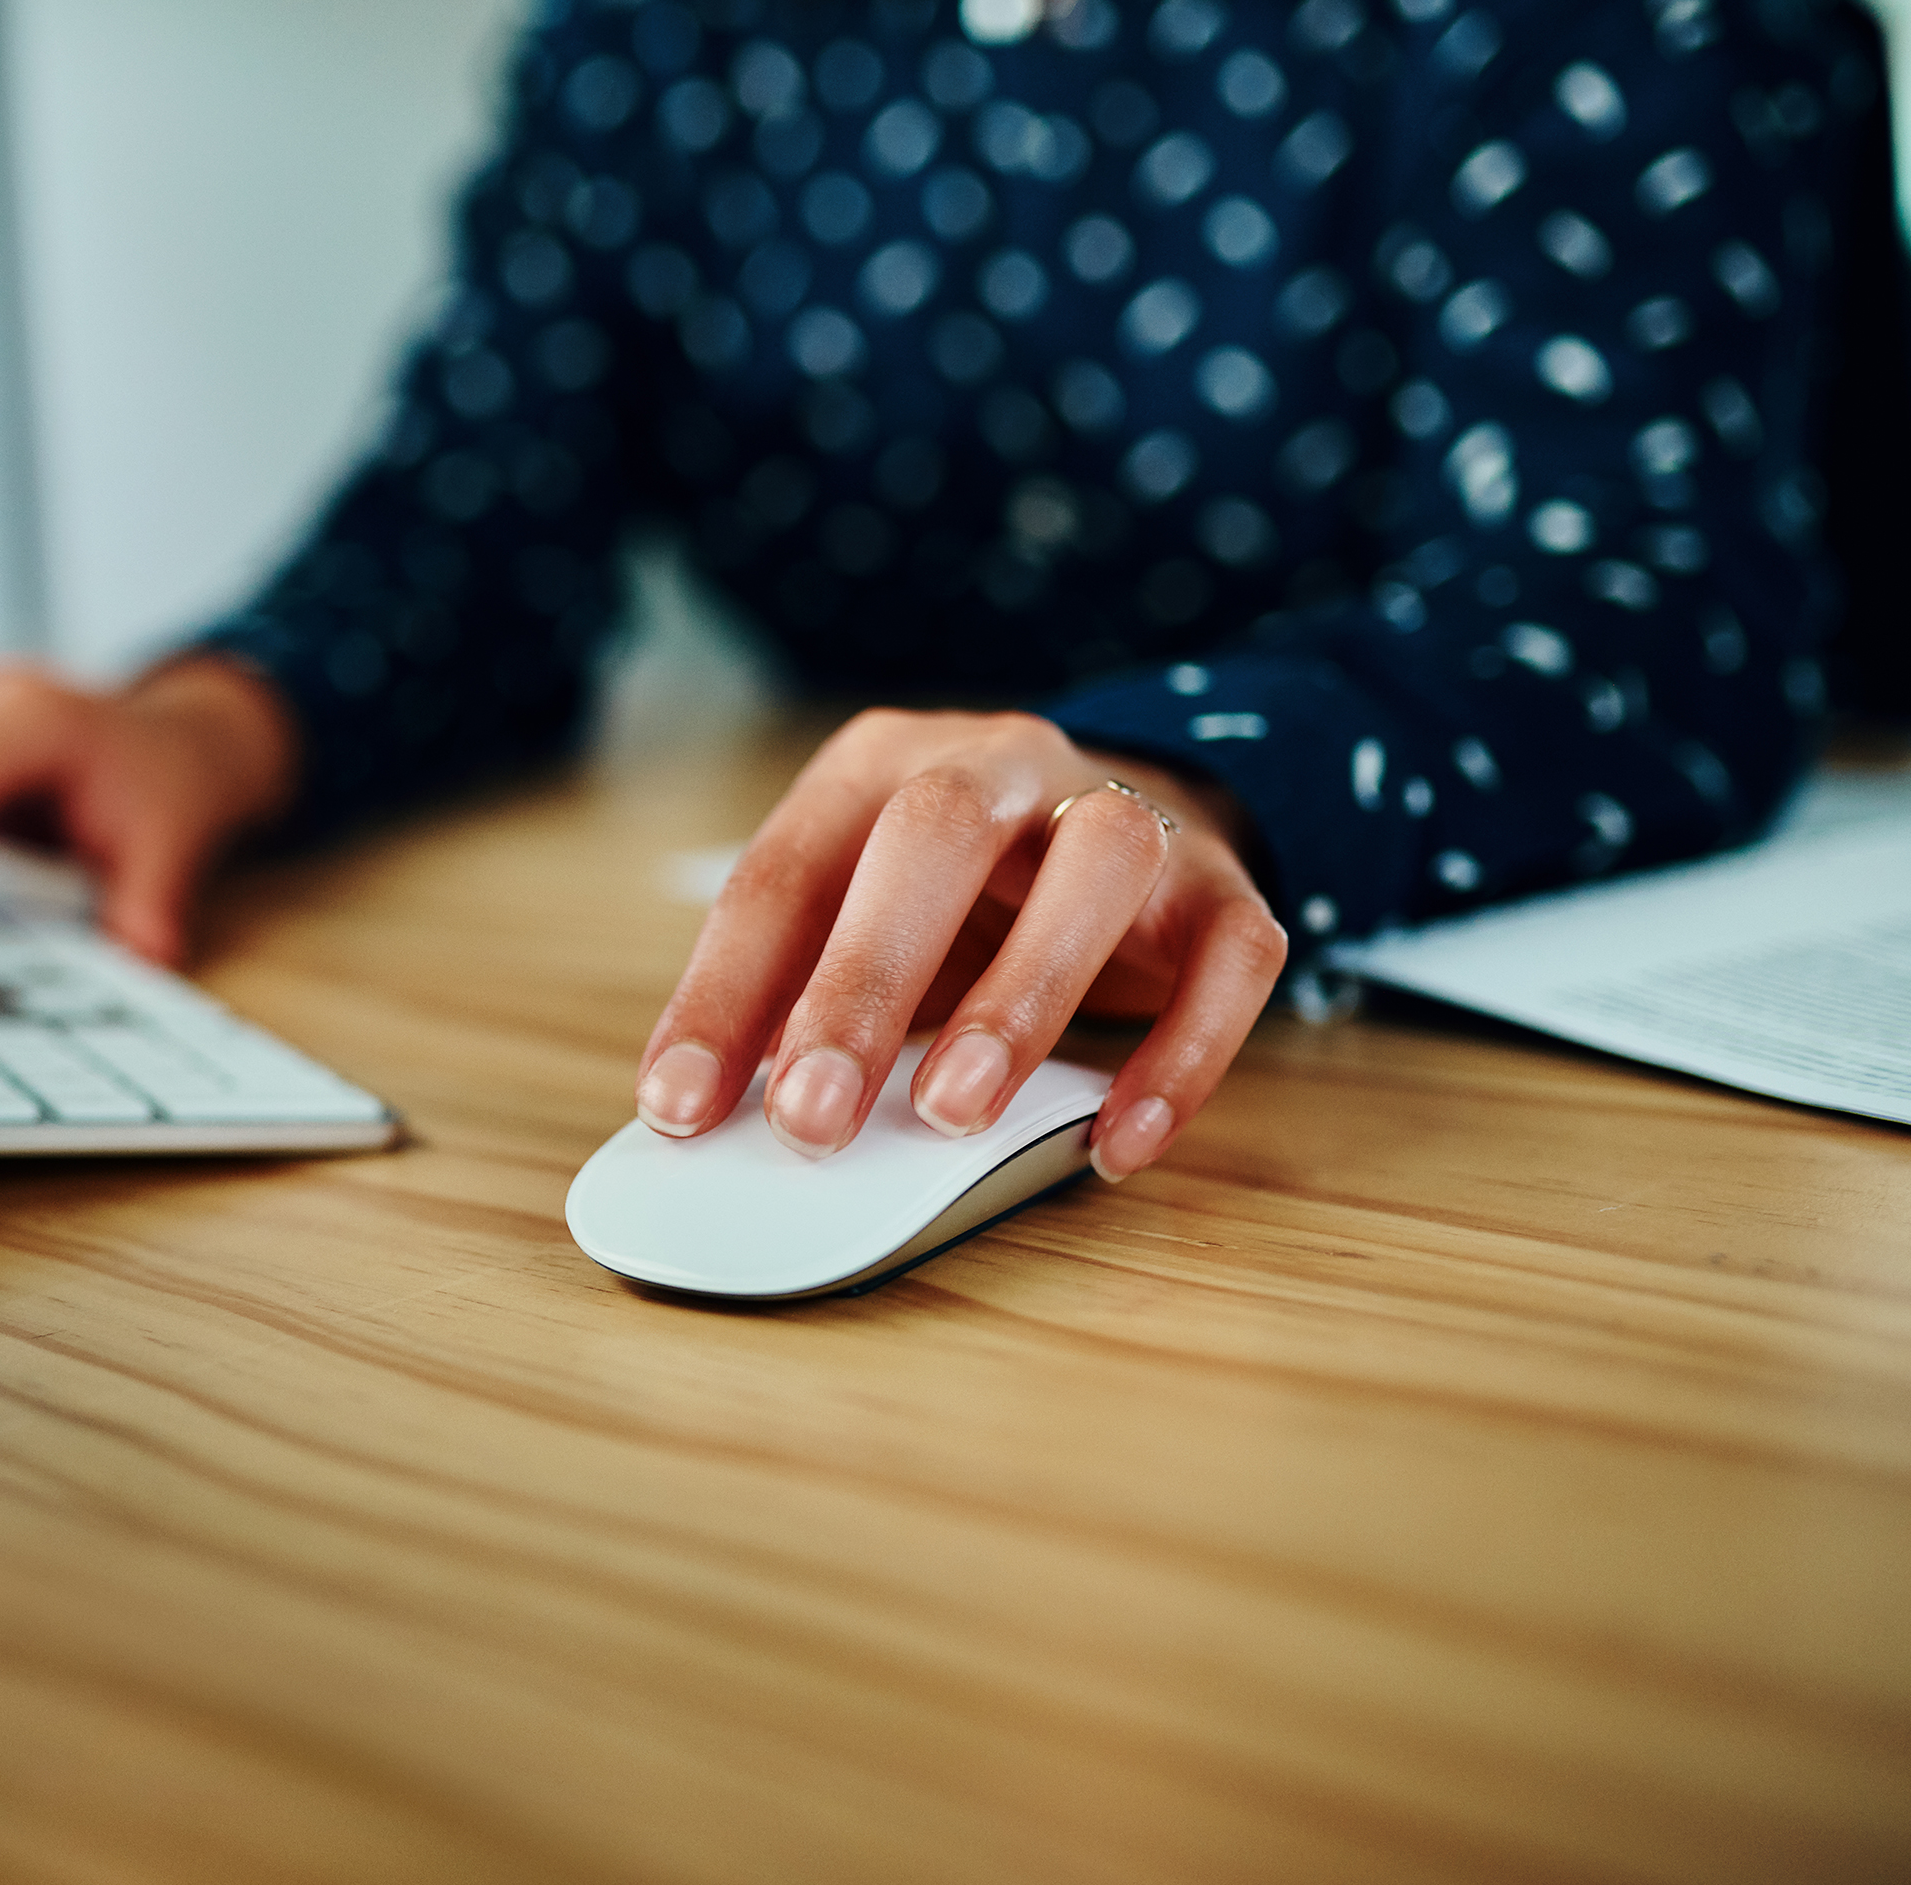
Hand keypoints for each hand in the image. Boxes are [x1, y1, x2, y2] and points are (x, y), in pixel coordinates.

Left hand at [633, 710, 1287, 1180]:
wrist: (1133, 810)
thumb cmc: (962, 895)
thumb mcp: (859, 921)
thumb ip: (795, 1001)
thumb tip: (718, 1120)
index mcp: (880, 767)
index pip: (785, 872)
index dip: (725, 994)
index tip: (680, 1109)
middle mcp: (1002, 764)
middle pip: (934, 835)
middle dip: (863, 981)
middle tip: (812, 1120)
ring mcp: (1126, 811)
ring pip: (1098, 862)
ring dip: (1022, 996)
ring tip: (957, 1115)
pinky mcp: (1224, 884)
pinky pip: (1230, 956)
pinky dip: (1183, 1054)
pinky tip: (1119, 1144)